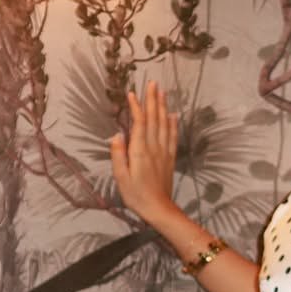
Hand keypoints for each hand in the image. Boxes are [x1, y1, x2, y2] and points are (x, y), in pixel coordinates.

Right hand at [110, 82, 179, 223]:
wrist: (159, 209)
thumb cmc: (136, 195)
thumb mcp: (121, 177)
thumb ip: (118, 155)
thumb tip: (116, 135)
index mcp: (140, 151)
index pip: (139, 123)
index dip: (136, 107)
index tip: (132, 93)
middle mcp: (154, 147)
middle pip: (154, 119)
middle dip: (152, 99)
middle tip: (153, 82)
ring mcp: (164, 152)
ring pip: (164, 124)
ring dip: (163, 107)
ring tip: (162, 92)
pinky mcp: (170, 158)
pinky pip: (172, 137)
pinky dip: (173, 124)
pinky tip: (173, 115)